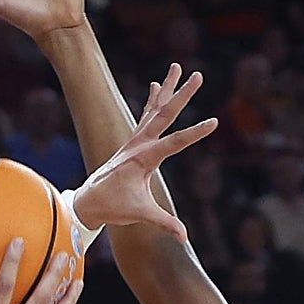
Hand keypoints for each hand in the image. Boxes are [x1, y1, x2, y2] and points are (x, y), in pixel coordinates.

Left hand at [73, 65, 217, 237]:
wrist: (88, 201)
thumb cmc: (112, 207)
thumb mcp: (140, 215)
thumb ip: (164, 223)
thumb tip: (184, 237)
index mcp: (143, 158)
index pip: (175, 143)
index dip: (195, 133)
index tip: (214, 122)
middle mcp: (138, 144)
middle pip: (164, 114)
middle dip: (182, 95)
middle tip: (198, 76)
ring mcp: (134, 141)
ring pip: (154, 109)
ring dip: (167, 89)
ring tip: (177, 66)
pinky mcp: (133, 143)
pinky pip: (146, 116)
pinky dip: (153, 100)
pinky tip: (157, 85)